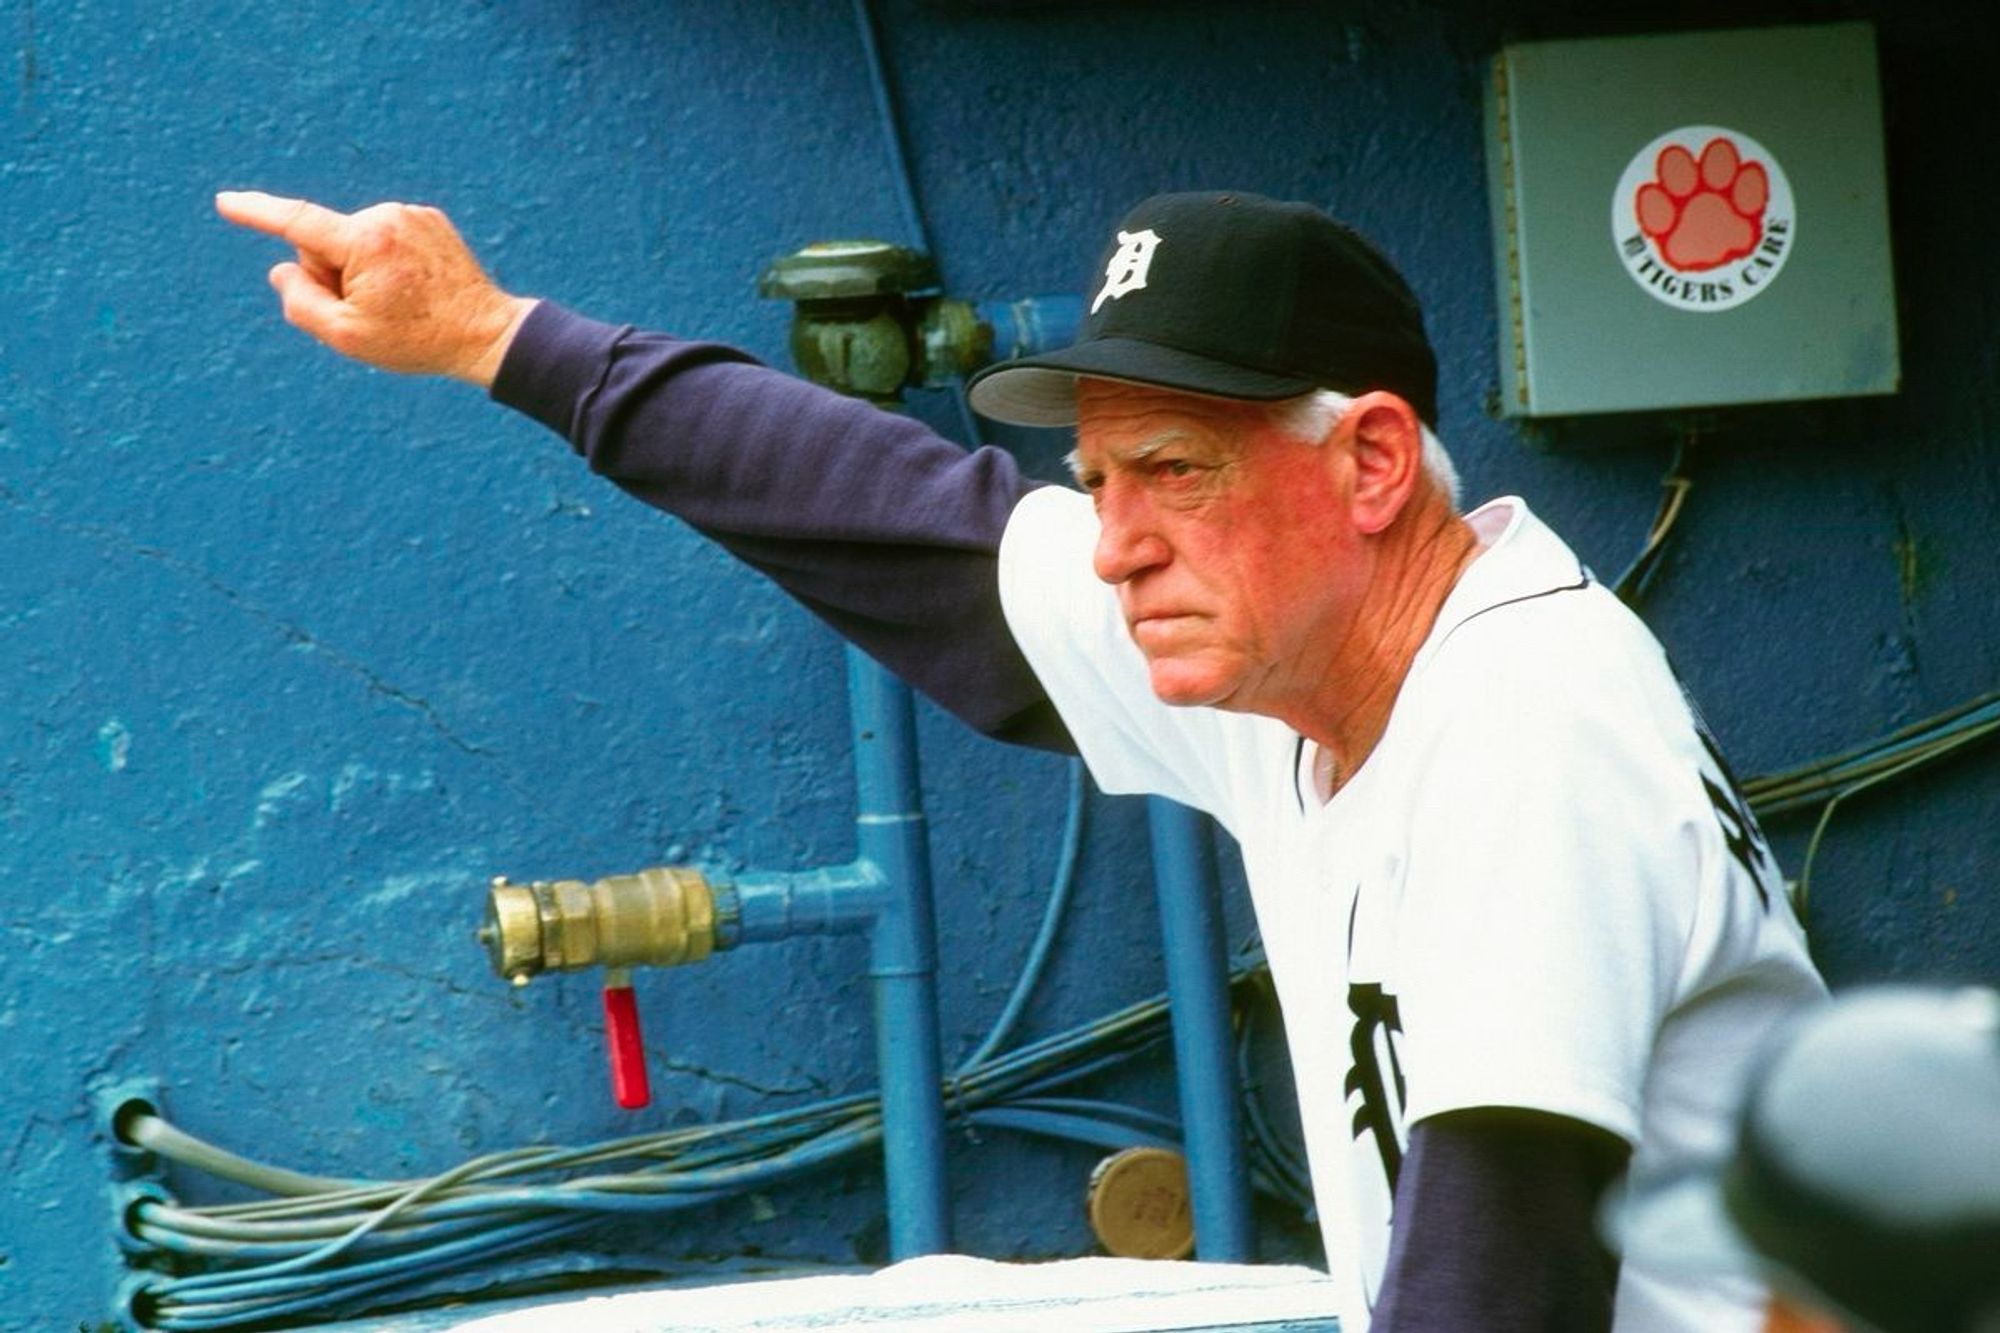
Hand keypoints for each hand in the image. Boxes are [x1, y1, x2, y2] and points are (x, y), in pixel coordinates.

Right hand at [215, 190, 537, 387]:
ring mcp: (412, 214)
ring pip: (356, 242)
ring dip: (363, 270)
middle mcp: (387, 217)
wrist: (487, 333)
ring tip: (401, 301)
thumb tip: (282, 270)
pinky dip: (387, 261)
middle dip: (334, 274)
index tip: (226, 202)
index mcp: (364, 242)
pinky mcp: (429, 219)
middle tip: (372, 310)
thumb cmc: (417, 340)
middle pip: (326, 243)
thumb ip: (302, 303)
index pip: (297, 221)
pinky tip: (414, 287)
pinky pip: (384, 238)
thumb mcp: (347, 336)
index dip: (257, 212)